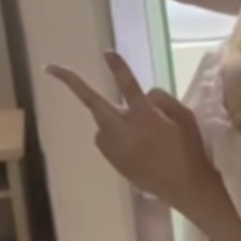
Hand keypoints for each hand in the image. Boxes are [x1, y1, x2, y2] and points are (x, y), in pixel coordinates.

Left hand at [47, 51, 222, 222]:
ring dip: (111, 117)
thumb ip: (164, 100)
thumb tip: (144, 95)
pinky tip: (136, 145)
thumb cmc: (189, 150)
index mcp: (145, 117)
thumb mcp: (185, 118)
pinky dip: (115, 135)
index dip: (117, 68)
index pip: (128, 86)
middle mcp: (124, 130)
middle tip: (50, 67)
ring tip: (137, 130)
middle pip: (92, 102)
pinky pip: (106, 139)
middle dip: (72, 83)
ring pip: (102, 122)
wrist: (184, 187)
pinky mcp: (113, 160)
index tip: (107, 53)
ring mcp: (114, 147)